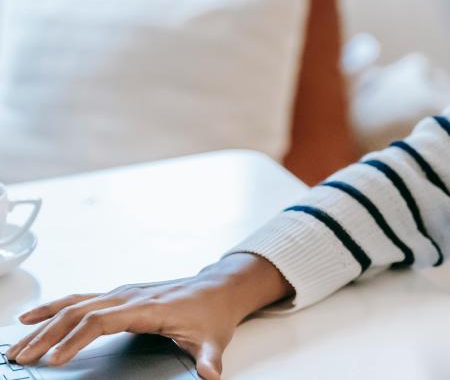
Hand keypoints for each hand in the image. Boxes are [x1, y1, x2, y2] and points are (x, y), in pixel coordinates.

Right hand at [4, 253, 292, 379]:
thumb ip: (209, 357)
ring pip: (74, 304)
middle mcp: (130, 296)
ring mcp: (123, 293)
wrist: (220, 288)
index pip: (102, 320)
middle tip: (23, 358)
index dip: (76, 339)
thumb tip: (210, 374)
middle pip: (78, 311)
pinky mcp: (120, 294)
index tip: (55, 359)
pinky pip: (80, 299)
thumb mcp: (213, 338)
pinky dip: (53, 308)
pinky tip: (32, 318)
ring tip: (18, 344)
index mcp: (148, 307)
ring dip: (43, 323)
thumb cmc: (213, 313)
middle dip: (47, 335)